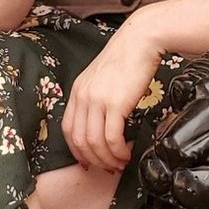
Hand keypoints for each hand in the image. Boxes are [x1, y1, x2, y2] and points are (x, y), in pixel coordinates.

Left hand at [62, 17, 164, 171]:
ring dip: (108, 159)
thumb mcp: (101, 78)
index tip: (90, 161)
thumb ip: (96, 98)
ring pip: (95, 143)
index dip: (78, 151)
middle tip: (108, 167)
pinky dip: (118, 151)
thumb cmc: (127, 59)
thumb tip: (102, 123)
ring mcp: (97, 100)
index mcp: (77, 91)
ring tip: (120, 162)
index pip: (68, 130)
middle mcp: (83, 97)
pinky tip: (126, 152)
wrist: (140, 41)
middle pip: (79, 141)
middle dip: (94, 160)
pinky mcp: (115, 103)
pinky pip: (111, 138)